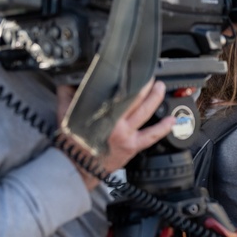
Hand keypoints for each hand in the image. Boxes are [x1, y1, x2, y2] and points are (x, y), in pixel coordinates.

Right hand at [57, 81, 174, 189]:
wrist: (76, 168)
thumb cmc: (71, 143)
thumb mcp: (64, 115)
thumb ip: (67, 95)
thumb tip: (68, 80)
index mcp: (99, 113)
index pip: (118, 90)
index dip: (127, 78)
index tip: (132, 68)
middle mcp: (114, 123)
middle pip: (135, 98)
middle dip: (145, 84)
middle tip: (150, 75)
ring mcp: (125, 135)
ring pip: (145, 112)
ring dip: (156, 98)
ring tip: (160, 88)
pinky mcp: (132, 147)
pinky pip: (152, 136)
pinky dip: (163, 128)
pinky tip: (172, 120)